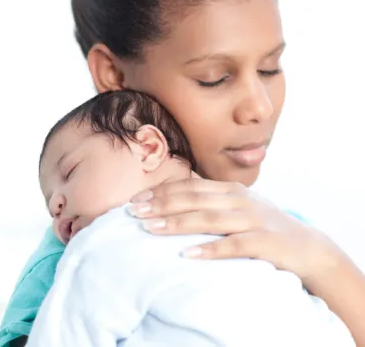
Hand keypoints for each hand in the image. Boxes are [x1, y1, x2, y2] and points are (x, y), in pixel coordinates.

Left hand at [127, 178, 343, 282]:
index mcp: (230, 190)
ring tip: (150, 228)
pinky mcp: (264, 242)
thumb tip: (169, 201)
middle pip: (194, 199)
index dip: (161, 191)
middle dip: (160, 204)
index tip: (135, 199)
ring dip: (176, 223)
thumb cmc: (262, 227)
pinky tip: (186, 254)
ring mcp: (253, 220)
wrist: (307, 247)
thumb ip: (209, 202)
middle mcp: (240, 201)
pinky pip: (233, 246)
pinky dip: (209, 249)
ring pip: (208, 219)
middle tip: (133, 211)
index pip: (190, 186)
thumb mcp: (236, 208)